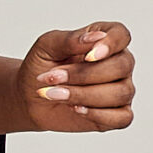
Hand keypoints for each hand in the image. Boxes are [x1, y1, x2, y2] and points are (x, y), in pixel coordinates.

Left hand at [18, 21, 135, 131]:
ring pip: (120, 93)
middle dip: (83, 75)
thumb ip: (71, 39)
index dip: (111, 44)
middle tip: (53, 78)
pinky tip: (76, 109)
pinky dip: (98, 114)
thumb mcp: (47, 46)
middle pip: (121, 66)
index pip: (121, 35)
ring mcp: (122, 89)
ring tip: (55, 94)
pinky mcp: (118, 114)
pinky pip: (122, 118)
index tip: (88, 56)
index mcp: (105, 39)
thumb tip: (96, 37)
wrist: (30, 97)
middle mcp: (119, 63)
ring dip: (83, 95)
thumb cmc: (43, 67)